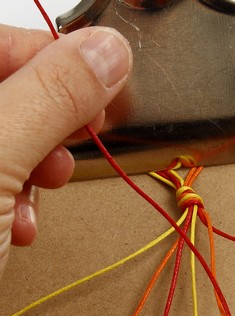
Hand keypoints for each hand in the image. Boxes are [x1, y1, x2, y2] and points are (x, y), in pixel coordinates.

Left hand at [0, 24, 131, 278]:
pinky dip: (16, 202)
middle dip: (47, 128)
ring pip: (8, 138)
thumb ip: (52, 97)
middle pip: (8, 91)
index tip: (102, 95)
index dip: (57, 62)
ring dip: (35, 173)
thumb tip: (109, 52)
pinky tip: (17, 228)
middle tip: (66, 153)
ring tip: (35, 203)